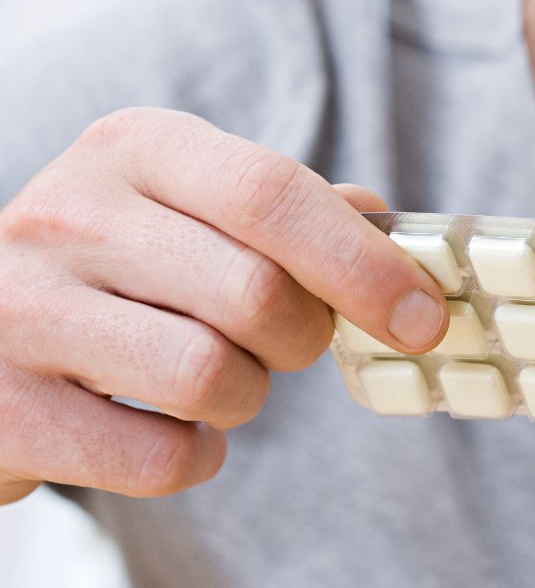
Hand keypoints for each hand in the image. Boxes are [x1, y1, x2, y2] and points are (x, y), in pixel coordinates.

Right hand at [0, 108, 446, 503]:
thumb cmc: (119, 260)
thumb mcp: (190, 200)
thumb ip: (288, 206)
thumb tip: (383, 224)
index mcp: (135, 148)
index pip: (272, 193)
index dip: (364, 262)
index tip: (422, 317)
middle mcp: (68, 214)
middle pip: (257, 293)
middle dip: (305, 335)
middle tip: (287, 339)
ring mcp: (21, 311)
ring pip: (210, 377)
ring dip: (246, 396)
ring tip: (216, 376)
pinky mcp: (3, 409)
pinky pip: (158, 458)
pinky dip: (193, 456)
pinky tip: (168, 425)